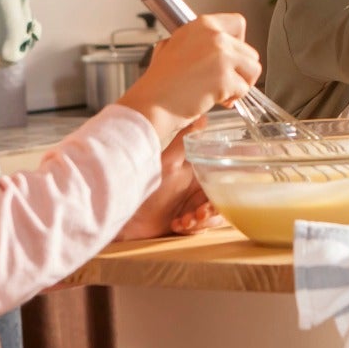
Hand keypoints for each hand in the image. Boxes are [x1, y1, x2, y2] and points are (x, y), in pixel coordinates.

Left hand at [116, 118, 223, 240]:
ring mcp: (193, 206)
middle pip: (221, 201)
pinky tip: (177, 226)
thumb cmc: (143, 185)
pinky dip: (192, 230)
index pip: (223, 180)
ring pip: (213, 217)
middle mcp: (198, 188)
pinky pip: (201, 229)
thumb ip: (185, 141)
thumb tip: (203, 118)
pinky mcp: (188, 223)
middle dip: (211, 212)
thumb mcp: (168, 163)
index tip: (210, 200)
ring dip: (201, 222)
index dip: (223, 191)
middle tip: (196, 215)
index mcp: (197, 172)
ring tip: (183, 222)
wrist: (125, 214)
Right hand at [117, 13, 260, 142]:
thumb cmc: (159, 81)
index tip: (230, 57)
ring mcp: (221, 56)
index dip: (238, 43)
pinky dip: (232, 98)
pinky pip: (244, 89)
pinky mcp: (224, 78)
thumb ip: (196, 41)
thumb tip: (212, 43)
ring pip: (253, 69)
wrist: (153, 103)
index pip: (237, 23)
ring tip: (221, 92)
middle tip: (223, 82)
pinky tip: (214, 100)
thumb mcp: (172, 46)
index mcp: (202, 24)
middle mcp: (214, 36)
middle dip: (240, 70)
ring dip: (241, 83)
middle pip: (250, 51)